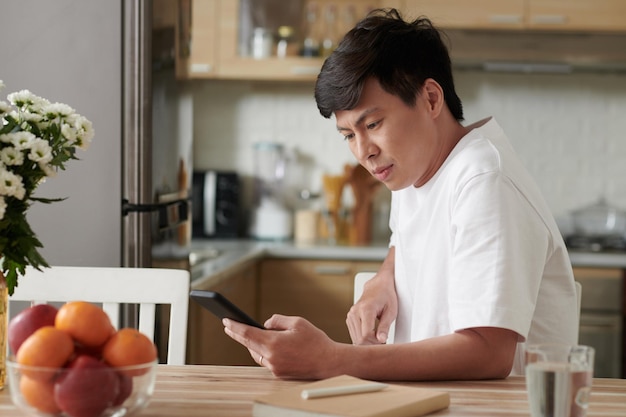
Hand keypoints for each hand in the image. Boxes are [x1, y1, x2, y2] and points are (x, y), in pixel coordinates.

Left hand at [223, 314, 339, 379]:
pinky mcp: (279, 373)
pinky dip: (262, 351)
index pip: (248, 333)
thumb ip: (277, 321)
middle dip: (237, 334)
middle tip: (228, 326)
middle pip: (248, 344)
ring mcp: (274, 367)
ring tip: (244, 333)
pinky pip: (265, 360)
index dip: (235, 327)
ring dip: (251, 343)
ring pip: (256, 353)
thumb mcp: (297, 322)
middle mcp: (271, 357)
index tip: (226, 320)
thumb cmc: (315, 341)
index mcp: (274, 343)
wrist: (329, 362)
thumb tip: (265, 324)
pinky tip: (261, 344)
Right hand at [346, 272, 397, 344]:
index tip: (385, 341)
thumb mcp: (391, 311)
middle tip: (383, 342)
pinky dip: (363, 339)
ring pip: (355, 339)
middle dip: (372, 345)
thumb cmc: (386, 296)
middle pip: (359, 339)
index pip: (366, 335)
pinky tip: (372, 336)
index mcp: (365, 309)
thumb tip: (381, 340)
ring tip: (379, 338)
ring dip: (367, 343)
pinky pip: (354, 335)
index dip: (376, 343)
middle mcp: (355, 312)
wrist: (378, 286)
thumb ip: (385, 326)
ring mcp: (350, 315)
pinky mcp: (349, 319)